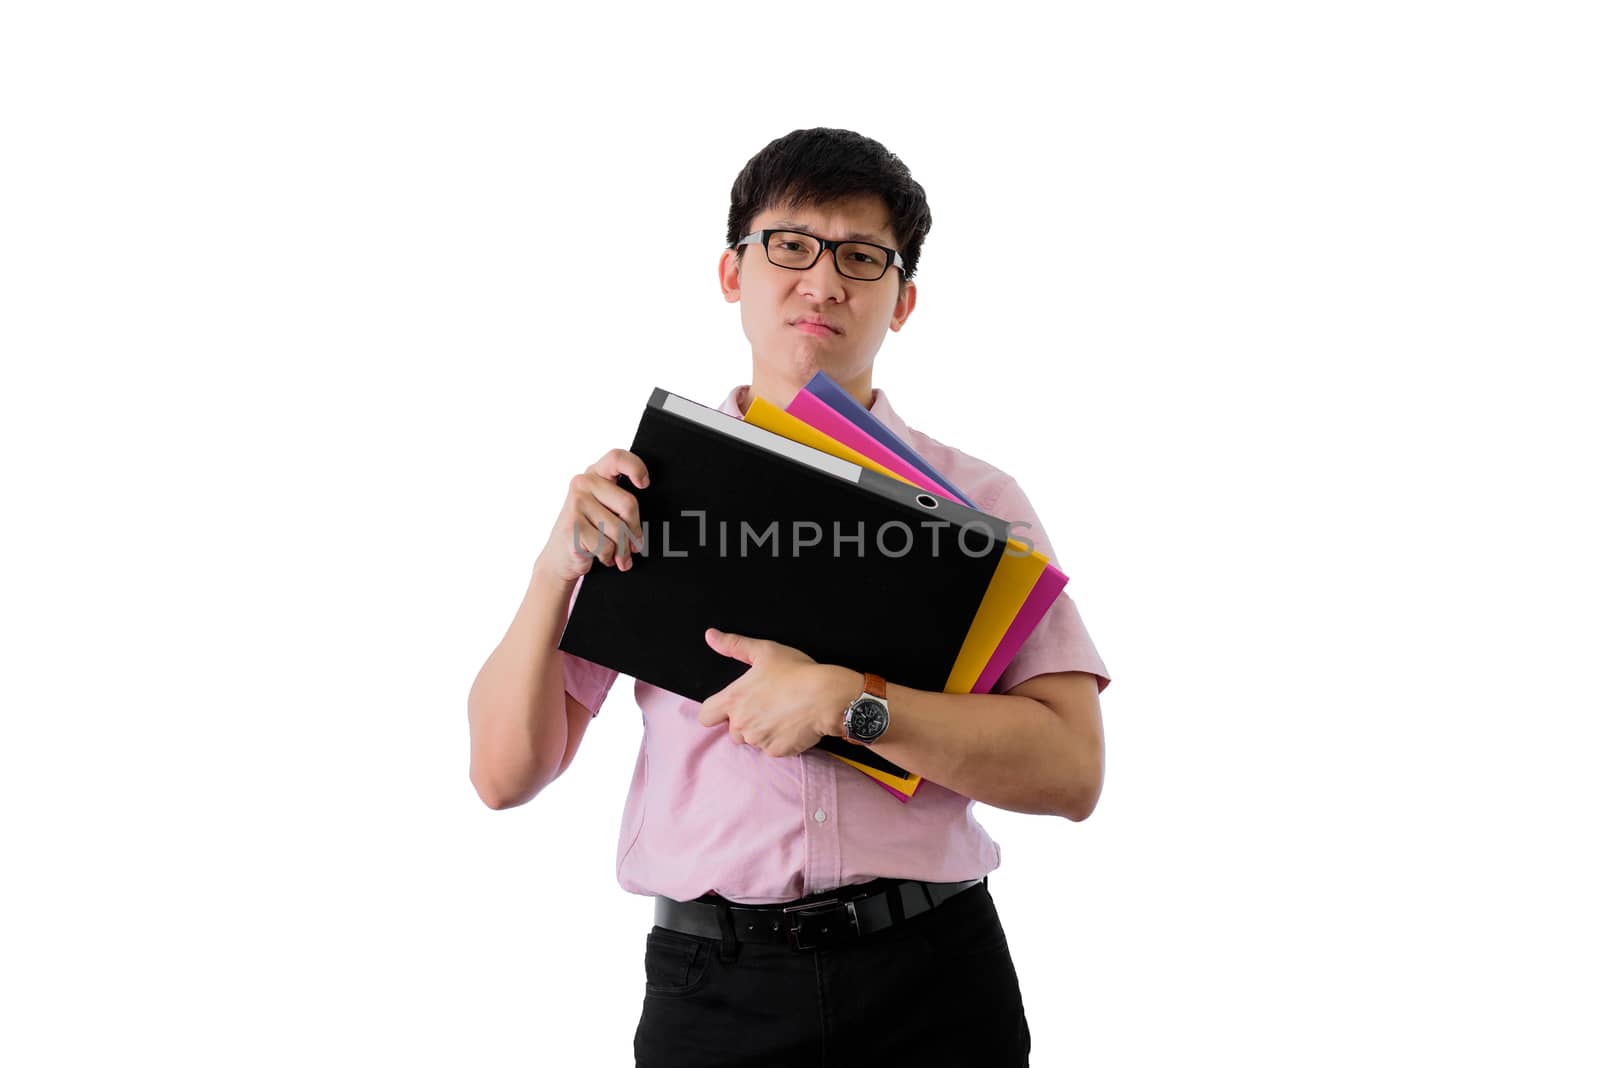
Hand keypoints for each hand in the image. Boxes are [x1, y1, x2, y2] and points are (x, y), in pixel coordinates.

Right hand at [537, 448, 649, 583]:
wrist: (559, 558)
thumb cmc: (590, 531)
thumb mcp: (606, 510)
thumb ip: (622, 505)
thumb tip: (642, 525)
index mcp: (595, 473)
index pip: (617, 458)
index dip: (636, 468)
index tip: (645, 484)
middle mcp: (583, 483)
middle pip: (629, 504)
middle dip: (635, 531)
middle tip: (634, 545)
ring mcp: (575, 504)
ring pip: (619, 530)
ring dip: (622, 550)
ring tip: (616, 554)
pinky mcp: (572, 527)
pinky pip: (606, 546)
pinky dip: (608, 557)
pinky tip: (600, 556)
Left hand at [697, 629, 858, 757]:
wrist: (826, 697)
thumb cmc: (796, 672)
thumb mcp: (764, 651)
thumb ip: (733, 645)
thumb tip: (710, 636)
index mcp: (733, 700)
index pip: (706, 716)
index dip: (715, 712)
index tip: (730, 706)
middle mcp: (741, 724)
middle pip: (732, 730)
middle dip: (744, 721)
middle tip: (765, 705)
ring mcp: (758, 740)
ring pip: (752, 740)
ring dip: (761, 730)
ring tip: (781, 712)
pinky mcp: (776, 751)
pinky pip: (772, 748)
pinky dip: (779, 739)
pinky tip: (792, 723)